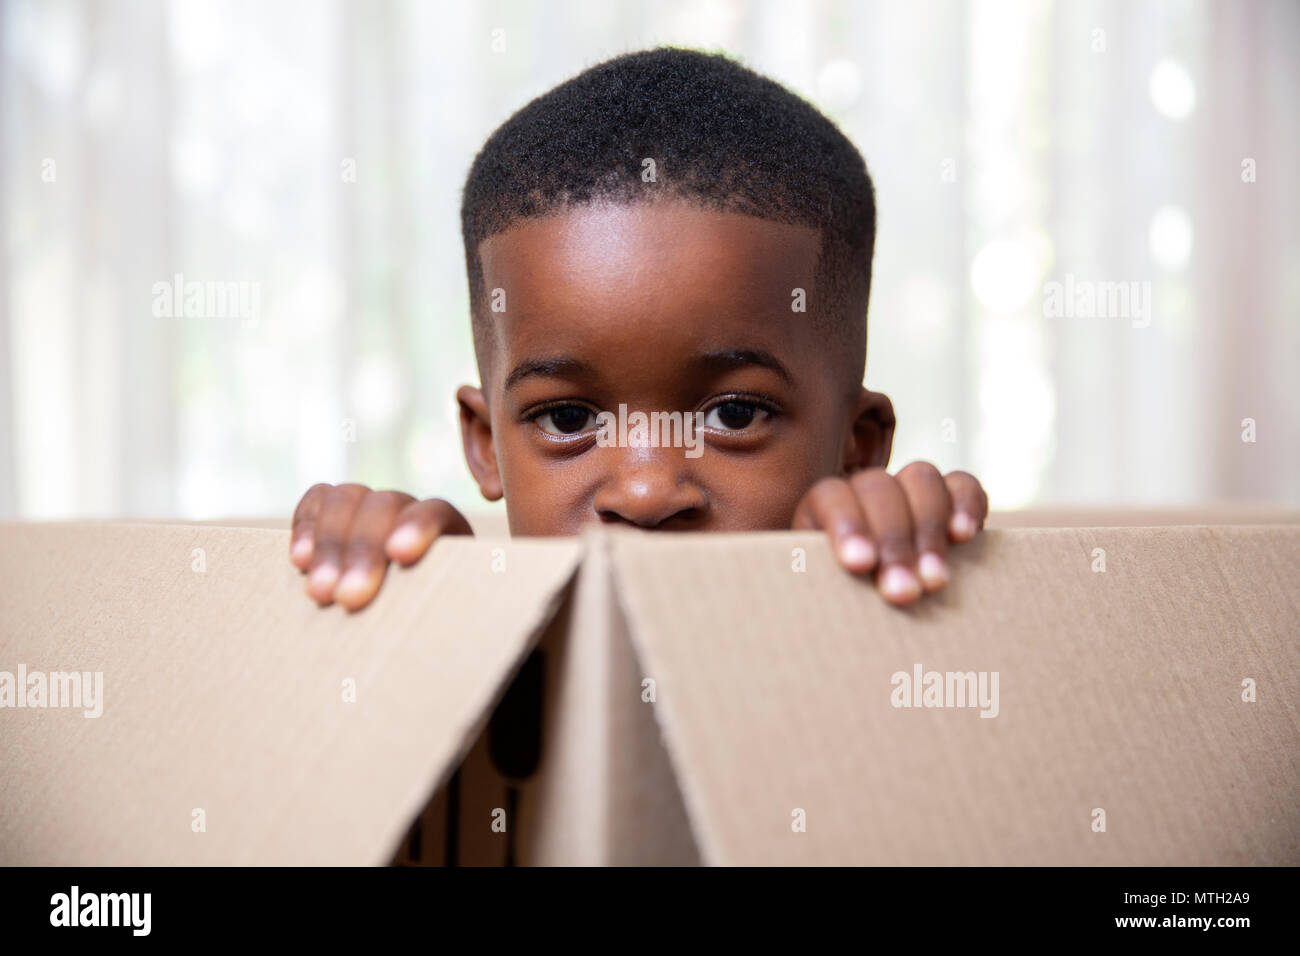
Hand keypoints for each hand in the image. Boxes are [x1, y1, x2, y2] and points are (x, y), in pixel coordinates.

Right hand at [289, 483, 472, 610]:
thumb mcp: (443, 614)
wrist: (401, 623)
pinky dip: (306, 526)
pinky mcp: (334, 511)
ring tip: (320, 592)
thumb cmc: (427, 624)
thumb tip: (451, 628)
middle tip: (348, 598)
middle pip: (385, 506)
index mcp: (446, 529)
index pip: (434, 511)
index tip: (400, 556)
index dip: (418, 527)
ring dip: (330, 545)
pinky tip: (300, 560)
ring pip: (347, 499)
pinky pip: (317, 500)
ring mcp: (369, 506)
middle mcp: (407, 510)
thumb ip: (443, 608)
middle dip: (363, 550)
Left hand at [791, 463, 987, 605]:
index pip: (830, 496)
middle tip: (903, 592)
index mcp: (821, 511)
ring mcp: (907, 491)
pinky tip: (966, 537)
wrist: (876, 623)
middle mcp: (863, 492)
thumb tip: (803, 611)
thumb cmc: (841, 615)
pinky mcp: (950, 499)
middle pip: (878, 488)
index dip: (847, 525)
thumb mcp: (821, 600)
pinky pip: (962, 485)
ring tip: (934, 581)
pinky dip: (967, 505)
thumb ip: (819, 591)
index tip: (860, 564)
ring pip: (920, 478)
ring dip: (929, 529)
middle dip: (893, 540)